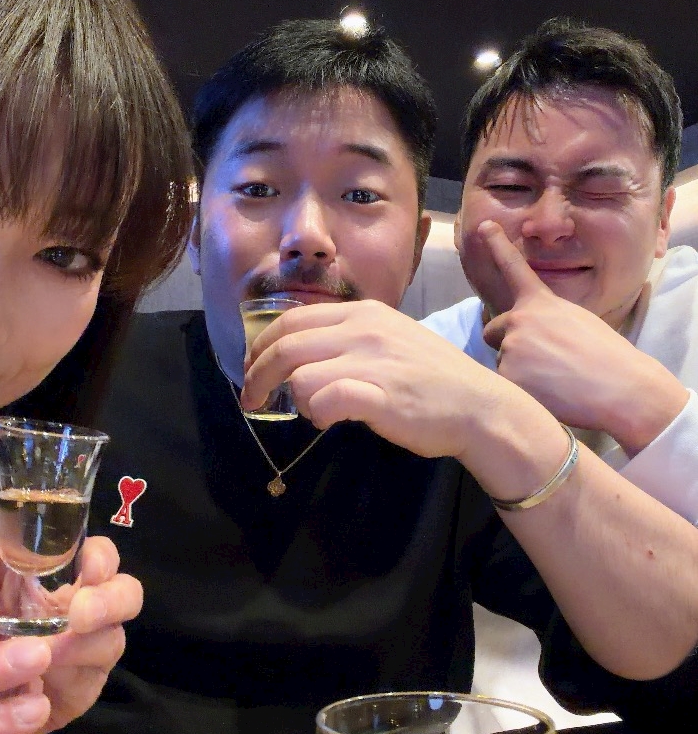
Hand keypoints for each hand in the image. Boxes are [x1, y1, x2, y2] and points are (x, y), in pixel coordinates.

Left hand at [0, 536, 141, 733]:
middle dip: (110, 602)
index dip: (100, 558)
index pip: (100, 555)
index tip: (87, 567)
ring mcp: (95, 649)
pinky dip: (63, 682)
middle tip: (80, 615)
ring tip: (44, 656)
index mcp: (69, 575)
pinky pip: (89, 684)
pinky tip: (36, 685)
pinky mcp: (86, 688)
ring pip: (110, 641)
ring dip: (78, 647)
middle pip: (127, 594)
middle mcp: (92, 606)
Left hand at [242, 298, 505, 459]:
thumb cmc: (435, 379)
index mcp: (362, 312)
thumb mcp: (392, 338)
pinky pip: (323, 400)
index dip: (261, 346)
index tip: (253, 368)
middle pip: (285, 345)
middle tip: (252, 398)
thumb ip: (350, 339)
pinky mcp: (379, 394)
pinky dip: (317, 414)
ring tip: (314, 413)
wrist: (480, 407)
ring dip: (296, 399)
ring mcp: (371, 360)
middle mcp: (363, 329)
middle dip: (257, 374)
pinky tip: (329, 421)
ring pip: (300, 375)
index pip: (290, 320)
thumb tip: (305, 356)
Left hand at [478, 221, 688, 455]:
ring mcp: (511, 348)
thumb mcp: (577, 322)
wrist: (621, 387)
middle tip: (540, 362)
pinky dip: (522, 393)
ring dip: (520, 374)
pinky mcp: (508, 377)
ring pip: (502, 363)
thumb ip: (546, 320)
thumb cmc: (607, 357)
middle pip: (493, 332)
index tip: (483, 225)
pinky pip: (505, 388)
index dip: (497, 246)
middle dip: (506, 344)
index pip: (513, 268)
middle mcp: (518, 320)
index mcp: (539, 303)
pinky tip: (549, 396)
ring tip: (556, 382)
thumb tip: (532, 332)